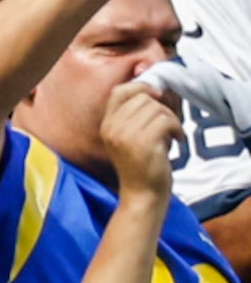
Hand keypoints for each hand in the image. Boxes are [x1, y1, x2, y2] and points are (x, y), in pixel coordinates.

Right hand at [106, 75, 181, 200]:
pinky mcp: (143, 142)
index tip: (158, 97)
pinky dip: (177, 129)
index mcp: (106, 125)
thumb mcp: (131, 137)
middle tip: (168, 123)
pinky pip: (166, 120)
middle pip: (143, 97)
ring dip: (171, 119)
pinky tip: (176, 140)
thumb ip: (136, 115)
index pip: (119, 91)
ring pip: (157, 108)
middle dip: (162, 106)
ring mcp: (126, 135)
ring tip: (171, 134)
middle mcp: (112, 128)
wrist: (142, 195)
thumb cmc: (142, 166)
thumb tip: (159, 88)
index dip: (141, 87)